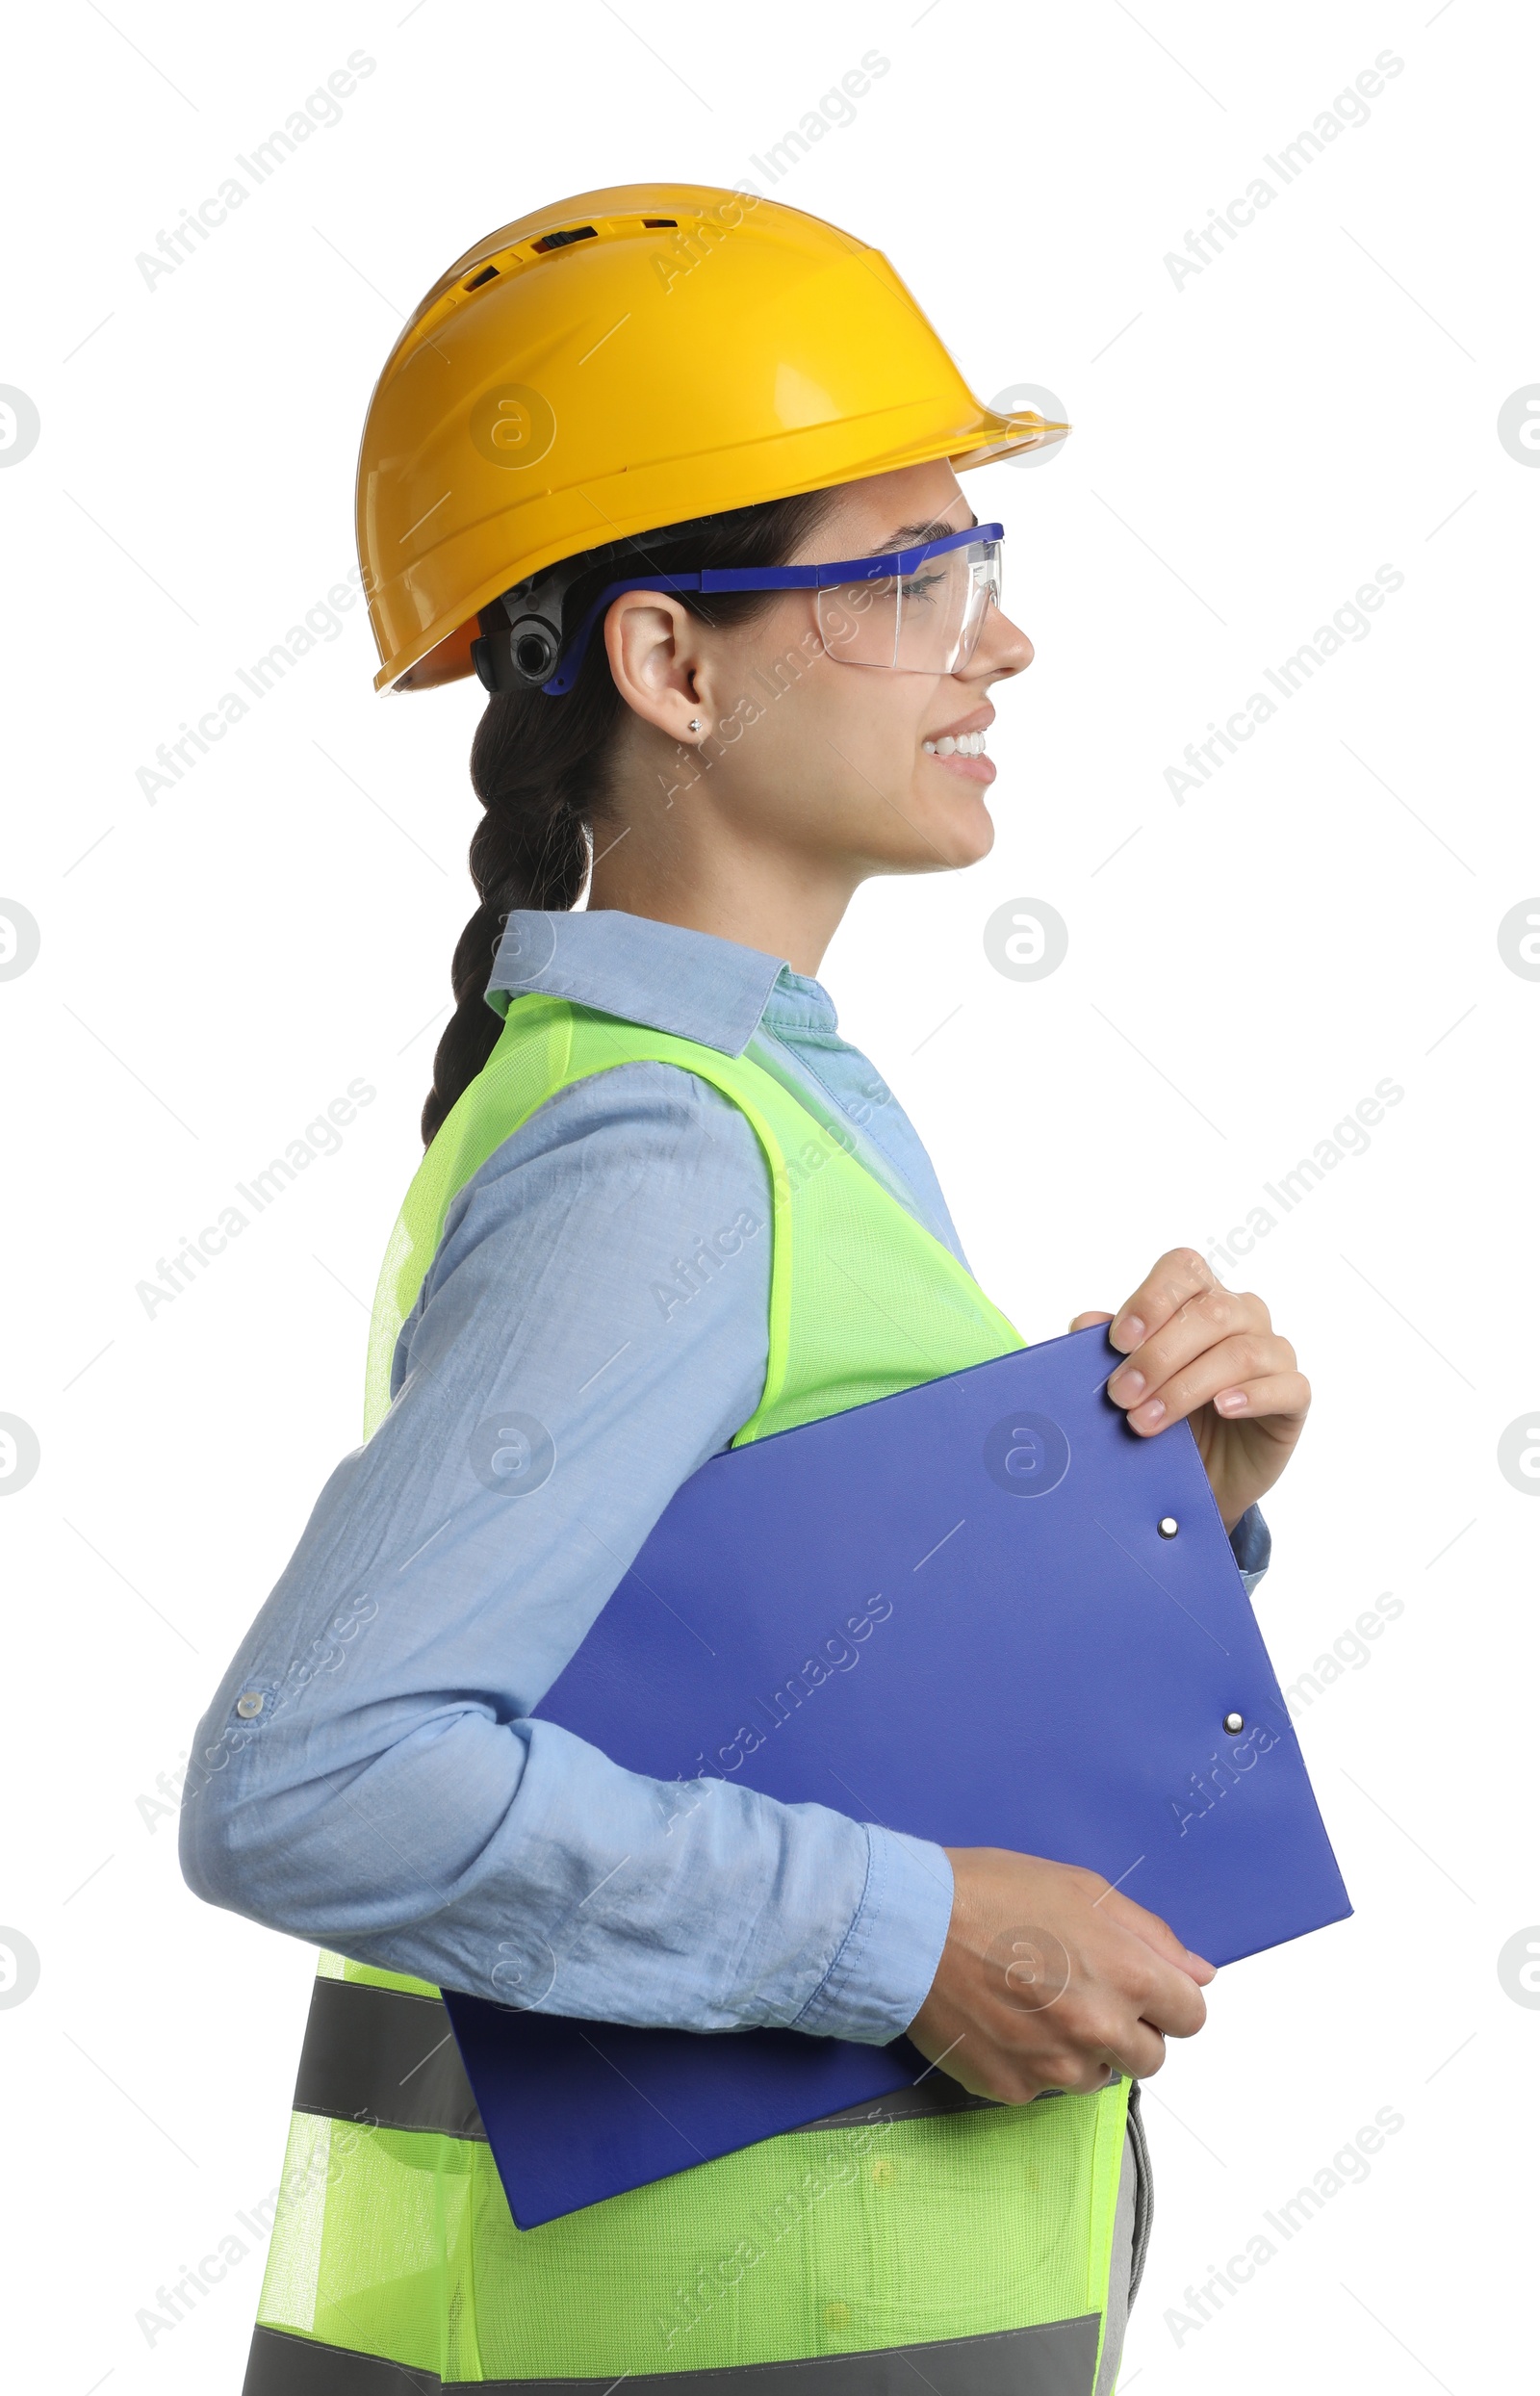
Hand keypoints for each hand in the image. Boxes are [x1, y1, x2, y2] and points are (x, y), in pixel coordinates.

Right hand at [907, 1847, 1213, 2102]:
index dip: (1165, 1998)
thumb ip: (1151, 1936)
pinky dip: (1031, 2063)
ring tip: (1035, 2003)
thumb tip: (1199, 1973)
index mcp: (1129, 1976)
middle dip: (1126, 2029)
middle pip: (1150, 2057)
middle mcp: (1101, 2031)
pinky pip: (1043, 2089)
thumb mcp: (1083, 1889)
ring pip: (1097, 2077)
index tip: (1137, 1987)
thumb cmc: (990, 1894)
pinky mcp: (1014, 2091)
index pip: (1191, 2016)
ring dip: (1081, 2050)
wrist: (908, 1927)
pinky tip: (1002, 2021)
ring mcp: (1057, 2069)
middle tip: (1080, 1991)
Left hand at [1071, 1247, 1309, 1532]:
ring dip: (1187, 1386)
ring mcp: (1273, 1353)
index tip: (1118, 1341)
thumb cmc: (1166, 1413)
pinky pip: (1286, 1386)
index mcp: (1200, 1297)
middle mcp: (1243, 1315)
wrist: (1200, 1475)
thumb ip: (1108, 1350)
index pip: (1183, 1270)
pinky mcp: (1294, 1396)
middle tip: (1121, 1395)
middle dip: (1158, 1356)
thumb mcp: (1131, 1382)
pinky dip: (1251, 1395)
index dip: (1151, 1299)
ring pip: (1241, 1352)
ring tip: (1147, 1420)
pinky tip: (1221, 1408)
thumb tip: (1083, 1322)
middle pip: (1210, 1313)